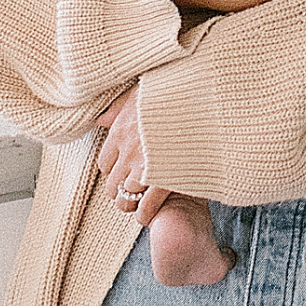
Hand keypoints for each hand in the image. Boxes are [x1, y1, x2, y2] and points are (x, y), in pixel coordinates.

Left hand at [95, 88, 169, 223]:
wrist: (204, 96)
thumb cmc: (177, 91)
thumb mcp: (143, 91)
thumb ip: (120, 106)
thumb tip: (101, 119)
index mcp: (121, 130)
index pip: (104, 162)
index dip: (115, 170)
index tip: (126, 172)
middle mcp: (128, 150)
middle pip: (112, 184)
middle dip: (121, 190)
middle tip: (135, 192)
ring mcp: (145, 166)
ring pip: (125, 198)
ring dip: (132, 204)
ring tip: (141, 205)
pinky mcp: (164, 178)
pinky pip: (146, 206)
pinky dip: (145, 214)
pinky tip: (149, 215)